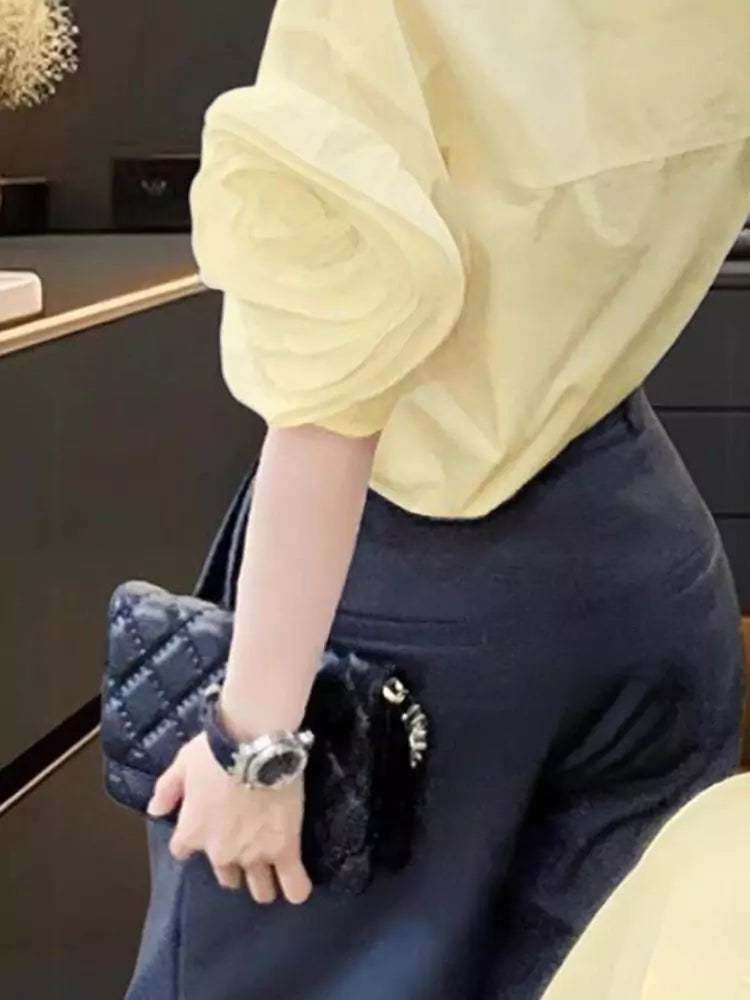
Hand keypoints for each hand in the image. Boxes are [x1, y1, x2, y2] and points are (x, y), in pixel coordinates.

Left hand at [147, 732, 312, 905]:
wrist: (254, 744)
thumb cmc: (216, 752)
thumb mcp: (182, 764)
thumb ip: (167, 789)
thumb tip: (155, 811)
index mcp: (192, 832)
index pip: (182, 852)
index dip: (194, 840)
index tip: (205, 829)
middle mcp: (221, 852)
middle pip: (226, 877)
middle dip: (234, 866)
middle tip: (246, 844)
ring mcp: (255, 854)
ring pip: (260, 888)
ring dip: (263, 881)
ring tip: (273, 869)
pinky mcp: (285, 849)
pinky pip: (294, 886)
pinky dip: (296, 889)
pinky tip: (298, 887)